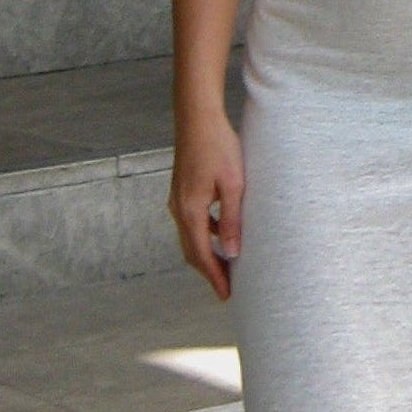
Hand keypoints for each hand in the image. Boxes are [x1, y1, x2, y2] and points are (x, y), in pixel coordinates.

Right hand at [169, 115, 244, 299]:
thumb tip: (232, 253)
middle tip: (227, 288)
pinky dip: (205, 236)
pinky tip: (222, 235)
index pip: (201, 255)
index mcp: (189, 211)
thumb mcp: (233, 185)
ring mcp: (177, 199)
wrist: (197, 116)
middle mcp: (178, 209)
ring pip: (191, 238)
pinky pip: (192, 222)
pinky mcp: (182, 190)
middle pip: (192, 251)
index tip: (227, 295)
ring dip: (207, 254)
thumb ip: (231, 220)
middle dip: (209, 271)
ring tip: (227, 266)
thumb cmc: (218, 146)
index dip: (214, 277)